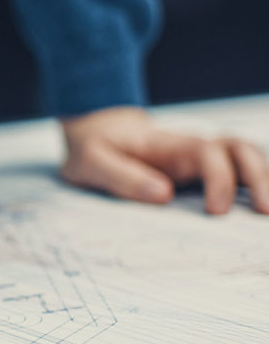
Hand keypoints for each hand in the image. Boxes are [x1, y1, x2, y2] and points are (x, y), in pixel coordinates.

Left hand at [60, 106, 268, 214]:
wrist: (94, 132)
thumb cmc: (93, 146)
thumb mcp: (91, 161)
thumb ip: (122, 176)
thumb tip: (164, 194)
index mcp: (167, 144)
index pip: (207, 153)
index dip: (218, 179)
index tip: (216, 212)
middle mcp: (191, 148)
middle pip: (239, 149)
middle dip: (259, 176)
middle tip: (264, 211)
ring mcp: (199, 157)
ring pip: (246, 157)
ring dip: (263, 179)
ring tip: (268, 212)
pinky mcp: (201, 170)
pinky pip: (238, 171)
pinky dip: (255, 182)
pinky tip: (260, 203)